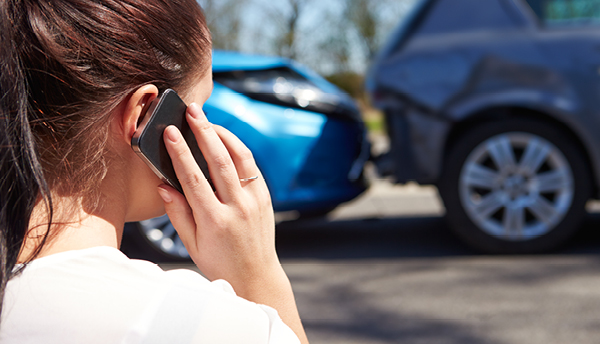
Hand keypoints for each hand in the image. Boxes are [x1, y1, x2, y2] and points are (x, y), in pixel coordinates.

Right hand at [157, 103, 309, 343]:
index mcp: (214, 221)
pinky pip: (251, 166)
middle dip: (204, 132)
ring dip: (223, 134)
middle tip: (192, 111)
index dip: (180, 152)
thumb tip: (164, 185)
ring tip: (208, 119)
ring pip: (240, 158)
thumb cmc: (219, 262)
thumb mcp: (192, 245)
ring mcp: (255, 201)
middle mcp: (237, 208)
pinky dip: (238, 149)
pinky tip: (225, 139)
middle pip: (219, 161)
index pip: (194, 179)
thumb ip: (177, 214)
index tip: (170, 132)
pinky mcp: (265, 198)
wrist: (256, 275)